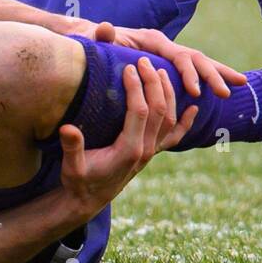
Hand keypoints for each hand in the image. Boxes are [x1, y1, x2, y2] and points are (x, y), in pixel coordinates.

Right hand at [58, 56, 197, 216]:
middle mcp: (145, 150)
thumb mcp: (72, 167)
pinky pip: (174, 137)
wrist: (89, 201)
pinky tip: (194, 109)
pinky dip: (186, 122)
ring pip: (169, 118)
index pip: (139, 111)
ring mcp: (151, 152)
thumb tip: (68, 129)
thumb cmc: (79, 181)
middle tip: (144, 61)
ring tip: (160, 71)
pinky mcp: (151, 154)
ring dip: (168, 93)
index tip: (128, 68)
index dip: (136, 88)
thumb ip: (73, 148)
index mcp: (128, 150)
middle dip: (153, 83)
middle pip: (159, 110)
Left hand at [91, 21, 246, 98]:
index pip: (178, 57)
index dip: (189, 74)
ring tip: (240, 86)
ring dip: (219, 74)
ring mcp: (168, 53)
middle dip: (213, 75)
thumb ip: (101, 36)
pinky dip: (210, 77)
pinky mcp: (168, 63)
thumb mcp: (94, 40)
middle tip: (227, 93)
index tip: (197, 92)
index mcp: (153, 41)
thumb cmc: (92, 42)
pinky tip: (225, 87)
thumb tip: (105, 28)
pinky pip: (193, 70)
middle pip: (196, 58)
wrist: (91, 38)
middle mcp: (165, 45)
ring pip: (200, 62)